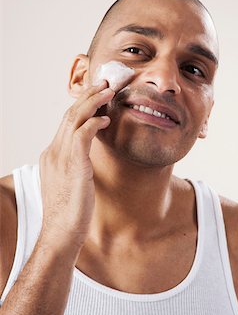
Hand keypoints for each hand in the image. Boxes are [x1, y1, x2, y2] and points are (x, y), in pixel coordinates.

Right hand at [39, 81, 114, 247]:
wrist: (61, 232)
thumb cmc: (69, 209)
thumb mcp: (69, 180)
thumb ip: (74, 162)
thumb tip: (85, 154)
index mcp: (52, 153)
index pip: (66, 120)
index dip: (82, 104)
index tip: (96, 93)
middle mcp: (54, 151)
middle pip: (70, 114)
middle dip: (88, 95)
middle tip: (104, 82)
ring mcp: (62, 157)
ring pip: (75, 119)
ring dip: (93, 101)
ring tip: (109, 90)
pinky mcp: (74, 166)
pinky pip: (82, 135)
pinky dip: (94, 123)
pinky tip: (106, 118)